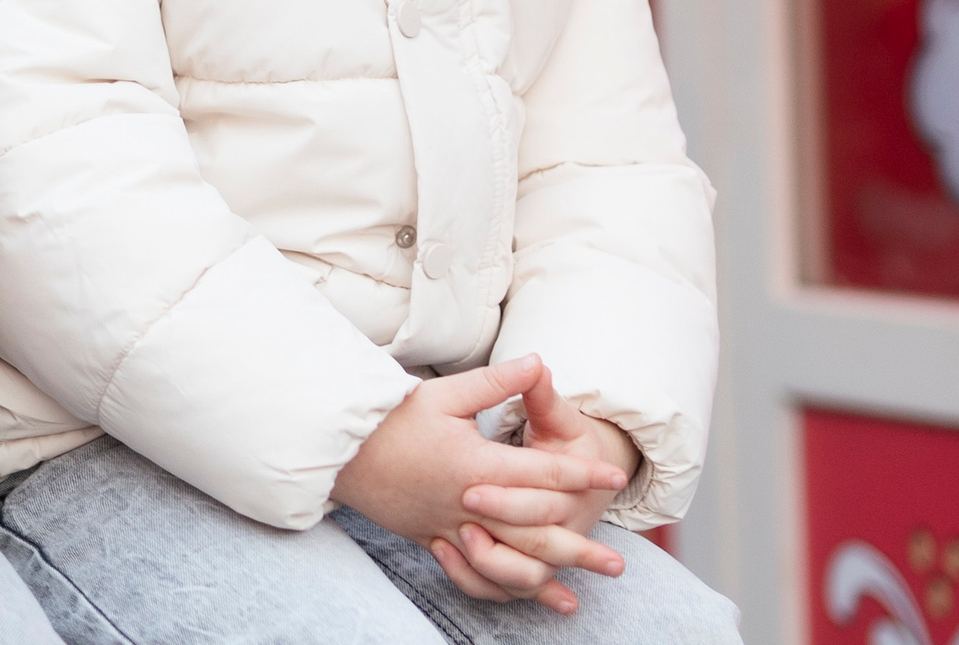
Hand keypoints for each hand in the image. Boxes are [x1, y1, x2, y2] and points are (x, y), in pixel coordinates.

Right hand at [332, 356, 627, 612]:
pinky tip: (526, 599)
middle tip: (616, 563)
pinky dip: (505, 590)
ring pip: (506, 560)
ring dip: (546, 578)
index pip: (540, 472)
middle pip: (532, 531)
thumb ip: (495, 382)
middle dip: (577, 546)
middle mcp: (466, 503)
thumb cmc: (394, 419)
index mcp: (474, 464)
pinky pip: (474, 574)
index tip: (614, 477)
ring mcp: (449, 528)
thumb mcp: (444, 394)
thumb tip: (538, 360)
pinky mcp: (434, 540)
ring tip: (581, 590)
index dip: (581, 473)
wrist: (342, 450)